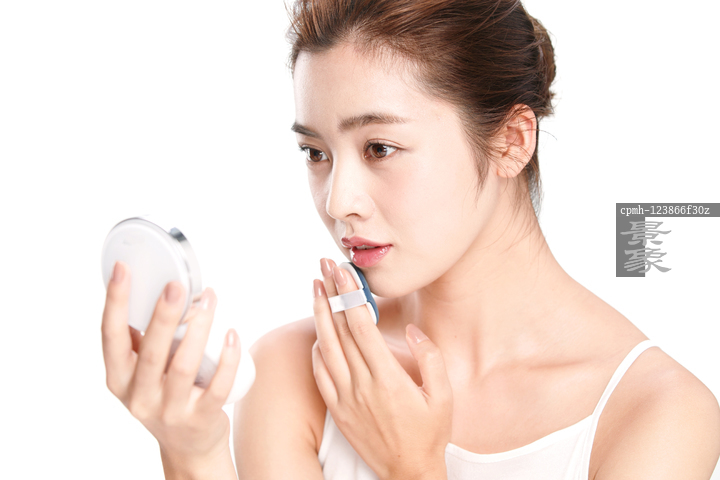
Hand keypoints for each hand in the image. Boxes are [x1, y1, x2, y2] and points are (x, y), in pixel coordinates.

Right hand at [101, 261, 241, 470]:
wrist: (188, 447)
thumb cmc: (165, 397)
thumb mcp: (141, 372)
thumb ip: (142, 339)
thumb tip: (153, 287)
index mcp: (119, 378)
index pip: (111, 336)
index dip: (115, 301)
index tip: (123, 269)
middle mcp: (140, 396)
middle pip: (151, 352)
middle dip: (163, 316)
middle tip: (177, 285)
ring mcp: (170, 410)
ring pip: (184, 366)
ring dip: (199, 330)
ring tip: (210, 301)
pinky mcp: (201, 418)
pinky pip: (218, 387)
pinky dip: (227, 359)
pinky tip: (232, 335)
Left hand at [312, 259, 452, 479]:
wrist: (408, 472)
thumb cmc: (429, 433)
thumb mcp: (443, 396)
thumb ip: (430, 359)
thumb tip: (411, 331)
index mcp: (388, 378)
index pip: (362, 326)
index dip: (350, 296)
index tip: (344, 272)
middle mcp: (362, 385)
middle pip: (340, 330)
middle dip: (331, 294)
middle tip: (324, 266)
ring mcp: (345, 397)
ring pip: (326, 348)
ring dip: (319, 314)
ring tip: (315, 287)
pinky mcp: (337, 409)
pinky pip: (320, 373)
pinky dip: (316, 349)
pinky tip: (318, 331)